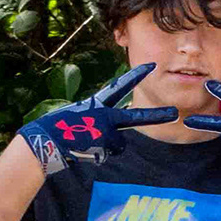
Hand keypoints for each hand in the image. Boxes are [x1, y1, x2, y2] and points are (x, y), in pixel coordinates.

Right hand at [19, 64, 175, 177]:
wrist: (46, 140)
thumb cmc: (59, 126)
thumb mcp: (80, 114)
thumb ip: (99, 116)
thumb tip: (112, 129)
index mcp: (97, 104)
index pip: (120, 87)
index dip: (136, 76)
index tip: (152, 66)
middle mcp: (105, 117)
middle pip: (136, 117)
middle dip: (157, 116)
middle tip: (174, 113)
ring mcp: (106, 133)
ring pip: (118, 143)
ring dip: (106, 145)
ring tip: (87, 142)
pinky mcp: (104, 148)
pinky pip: (108, 153)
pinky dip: (99, 154)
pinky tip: (85, 150)